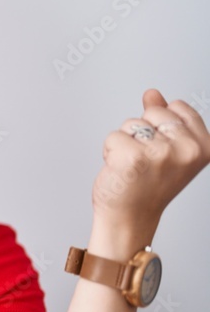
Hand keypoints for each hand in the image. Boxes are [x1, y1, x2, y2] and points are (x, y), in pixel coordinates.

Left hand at [92, 89, 209, 229]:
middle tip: (146, 161)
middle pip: (153, 113)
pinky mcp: (133, 158)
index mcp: (204, 146)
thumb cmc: (147, 185)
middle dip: (143, 132)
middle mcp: (187, 150)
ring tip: (133, 166)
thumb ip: (163, 118)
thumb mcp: (168, 149)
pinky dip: (110, 150)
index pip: (178, 107)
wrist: (129, 217)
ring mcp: (161, 153)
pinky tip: (120, 170)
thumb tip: (152, 93)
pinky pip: (113, 136)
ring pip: (131, 124)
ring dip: (126, 142)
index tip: (163, 151)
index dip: (162, 125)